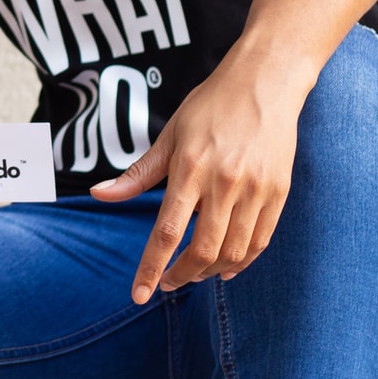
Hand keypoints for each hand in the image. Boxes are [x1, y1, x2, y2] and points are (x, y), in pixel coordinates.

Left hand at [90, 65, 302, 303]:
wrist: (265, 83)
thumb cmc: (210, 106)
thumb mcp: (169, 134)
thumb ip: (138, 173)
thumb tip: (99, 194)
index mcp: (190, 168)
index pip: (166, 232)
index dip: (151, 268)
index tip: (139, 295)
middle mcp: (224, 183)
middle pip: (202, 250)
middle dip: (181, 276)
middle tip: (167, 284)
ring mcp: (256, 190)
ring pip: (233, 252)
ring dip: (210, 272)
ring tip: (193, 274)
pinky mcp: (279, 192)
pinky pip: (260, 241)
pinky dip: (242, 261)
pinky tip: (226, 266)